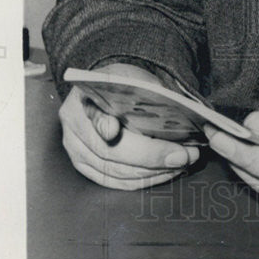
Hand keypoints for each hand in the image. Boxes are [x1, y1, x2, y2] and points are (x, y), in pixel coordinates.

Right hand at [59, 62, 199, 188]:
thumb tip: (181, 112)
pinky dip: (143, 181)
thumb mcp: (135, 77)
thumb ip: (150, 92)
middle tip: (183, 155)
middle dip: (151, 156)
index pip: (93, 114)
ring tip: (182, 163)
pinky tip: (165, 172)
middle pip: (109, 151)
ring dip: (152, 172)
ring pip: (115, 172)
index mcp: (85, 98)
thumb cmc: (124, 84)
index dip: (103, 124)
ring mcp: (78, 151)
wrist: (108, 90)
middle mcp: (76, 128)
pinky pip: (115, 182)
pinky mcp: (86, 168)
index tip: (114, 130)